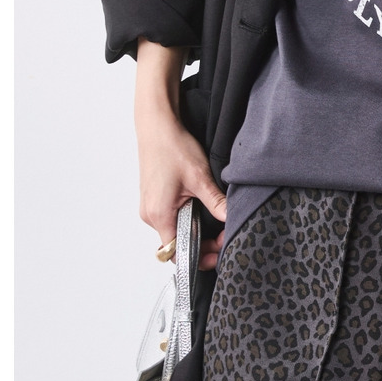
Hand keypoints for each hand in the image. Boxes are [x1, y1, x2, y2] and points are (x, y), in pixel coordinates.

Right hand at [134, 39, 226, 269]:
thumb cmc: (172, 147)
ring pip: (175, 229)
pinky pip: (171, 216)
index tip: (219, 252)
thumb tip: (231, 219)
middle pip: (176, 244)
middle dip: (201, 243)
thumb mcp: (200, 177)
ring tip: (215, 218)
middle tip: (223, 235)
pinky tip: (201, 205)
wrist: (156, 125)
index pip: (177, 252)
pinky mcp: (153, 197)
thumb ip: (216, 202)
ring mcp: (150, 206)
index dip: (199, 255)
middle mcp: (150, 215)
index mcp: (159, 215)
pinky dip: (187, 216)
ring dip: (195, 228)